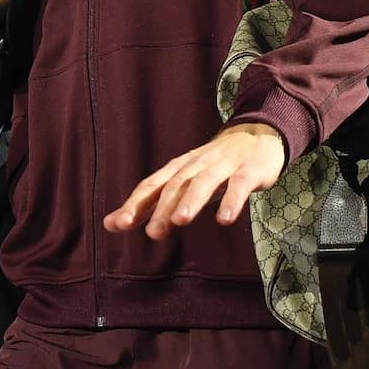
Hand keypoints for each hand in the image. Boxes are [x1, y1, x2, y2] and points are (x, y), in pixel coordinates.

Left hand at [104, 123, 285, 239]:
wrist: (257, 136)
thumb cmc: (213, 167)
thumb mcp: (182, 182)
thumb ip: (150, 204)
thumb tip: (111, 224)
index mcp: (179, 169)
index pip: (152, 186)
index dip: (135, 204)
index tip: (118, 224)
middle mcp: (197, 165)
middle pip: (176, 185)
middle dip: (162, 208)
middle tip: (153, 233)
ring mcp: (223, 166)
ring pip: (204, 182)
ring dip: (192, 200)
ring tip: (181, 220)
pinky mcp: (248, 170)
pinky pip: (238, 185)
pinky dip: (231, 201)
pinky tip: (225, 219)